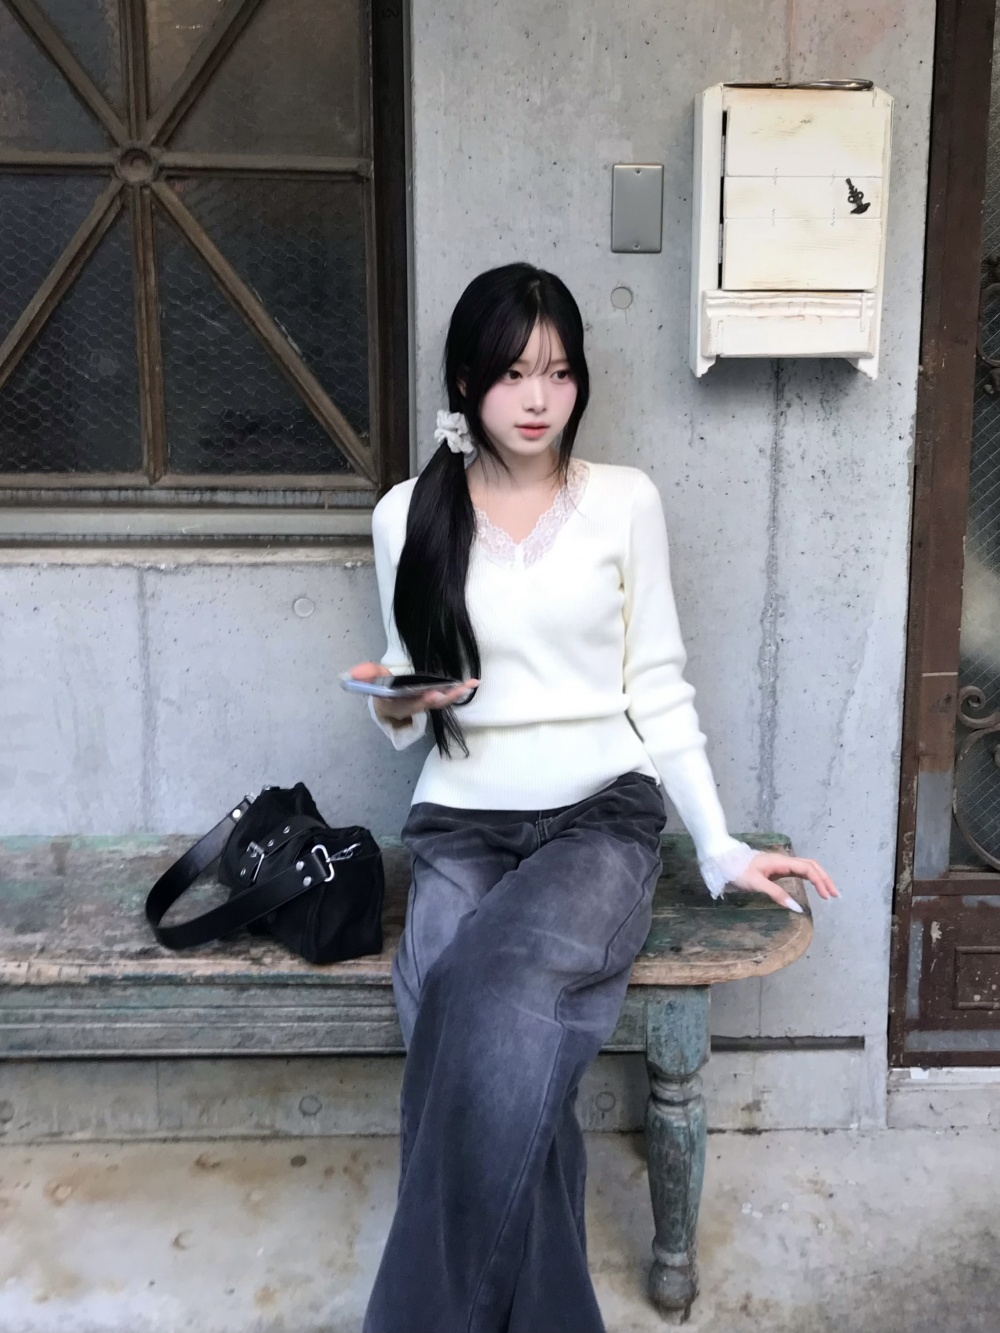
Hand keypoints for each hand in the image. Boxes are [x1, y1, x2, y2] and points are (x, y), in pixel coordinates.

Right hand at [349, 663, 478, 723]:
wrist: (387, 701)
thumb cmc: (380, 689)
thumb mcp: (371, 681)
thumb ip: (365, 675)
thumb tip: (353, 674)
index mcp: (397, 704)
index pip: (409, 704)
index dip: (420, 700)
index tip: (431, 695)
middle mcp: (413, 706)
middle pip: (429, 704)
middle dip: (442, 698)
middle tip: (455, 691)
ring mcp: (425, 703)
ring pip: (441, 702)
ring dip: (456, 694)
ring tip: (470, 684)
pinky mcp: (434, 698)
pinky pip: (447, 696)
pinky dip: (459, 690)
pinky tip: (473, 682)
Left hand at [730, 852, 838, 912]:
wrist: (723, 860)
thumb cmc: (738, 870)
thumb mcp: (757, 884)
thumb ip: (777, 895)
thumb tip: (798, 908)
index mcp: (781, 862)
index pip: (808, 868)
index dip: (820, 881)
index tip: (828, 896)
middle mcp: (784, 860)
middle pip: (811, 866)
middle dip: (825, 879)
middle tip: (835, 895)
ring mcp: (781, 864)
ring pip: (806, 867)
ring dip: (819, 878)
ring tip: (829, 892)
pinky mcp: (777, 869)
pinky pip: (798, 871)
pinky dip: (810, 878)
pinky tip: (814, 886)